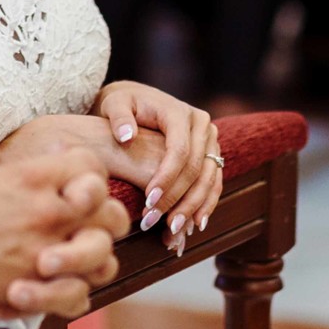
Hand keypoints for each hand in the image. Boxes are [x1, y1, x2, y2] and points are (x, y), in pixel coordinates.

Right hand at [0, 140, 127, 318]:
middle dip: (106, 219)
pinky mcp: (34, 288)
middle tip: (84, 226)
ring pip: (103, 258)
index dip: (90, 175)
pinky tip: (51, 288)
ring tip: (68, 260)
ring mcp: (43, 251)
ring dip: (91, 260)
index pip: (90, 165)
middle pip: (112, 213)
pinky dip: (69, 296)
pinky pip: (78, 296)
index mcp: (31, 176)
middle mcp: (45, 211)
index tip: (75, 187)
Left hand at [94, 83, 222, 251]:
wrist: (137, 99)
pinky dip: (205, 203)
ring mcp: (209, 139)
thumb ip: (119, 117)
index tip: (148, 200)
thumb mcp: (115, 103)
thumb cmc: (123, 103)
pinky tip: (194, 224)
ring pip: (208, 178)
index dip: (166, 178)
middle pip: (196, 168)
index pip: (179, 150)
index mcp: (179, 112)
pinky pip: (213, 181)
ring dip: (193, 206)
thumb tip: (126, 137)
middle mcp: (201, 125)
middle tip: (156, 221)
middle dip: (177, 198)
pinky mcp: (210, 153)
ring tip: (174, 229)